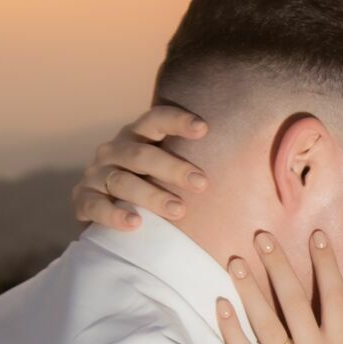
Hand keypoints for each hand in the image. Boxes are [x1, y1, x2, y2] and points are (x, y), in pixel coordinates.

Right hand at [72, 104, 209, 230]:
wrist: (104, 214)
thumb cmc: (150, 188)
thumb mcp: (166, 171)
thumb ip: (193, 163)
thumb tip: (259, 162)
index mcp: (136, 136)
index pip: (155, 119)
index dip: (177, 120)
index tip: (205, 129)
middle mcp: (113, 150)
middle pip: (141, 153)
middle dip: (173, 168)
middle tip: (203, 184)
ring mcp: (95, 175)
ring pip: (121, 179)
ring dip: (151, 195)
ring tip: (179, 211)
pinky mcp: (82, 200)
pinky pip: (96, 205)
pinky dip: (115, 214)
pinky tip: (135, 224)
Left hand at [217, 231, 342, 343]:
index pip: (336, 296)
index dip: (326, 264)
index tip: (316, 235)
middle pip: (296, 301)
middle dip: (279, 265)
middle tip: (262, 235)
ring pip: (266, 323)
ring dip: (250, 289)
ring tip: (234, 260)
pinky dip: (232, 330)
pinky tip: (220, 305)